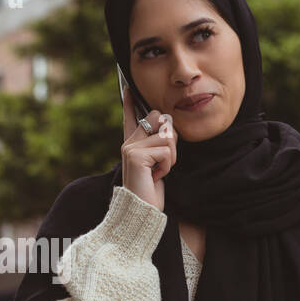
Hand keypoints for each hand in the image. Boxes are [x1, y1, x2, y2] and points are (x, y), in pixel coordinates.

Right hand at [121, 84, 174, 212]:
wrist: (141, 212)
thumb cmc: (151, 192)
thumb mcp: (157, 166)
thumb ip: (158, 147)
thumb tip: (167, 125)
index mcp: (132, 145)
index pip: (131, 118)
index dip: (130, 103)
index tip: (128, 88)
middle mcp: (128, 143)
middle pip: (160, 118)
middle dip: (171, 137)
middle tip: (164, 160)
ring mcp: (130, 148)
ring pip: (167, 135)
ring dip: (172, 156)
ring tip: (160, 171)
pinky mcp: (136, 156)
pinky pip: (166, 151)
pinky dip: (168, 166)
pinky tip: (157, 176)